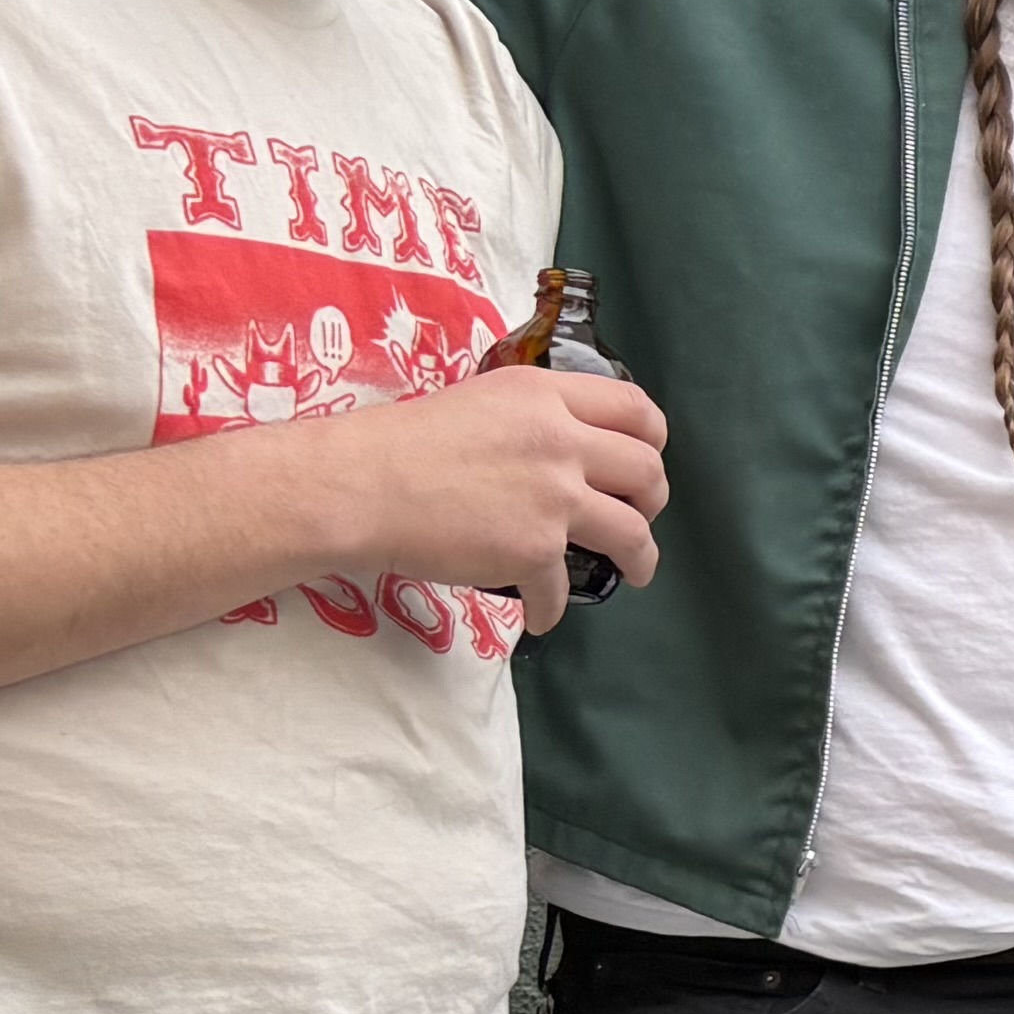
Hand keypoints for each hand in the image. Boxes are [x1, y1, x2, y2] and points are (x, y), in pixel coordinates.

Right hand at [339, 366, 669, 628]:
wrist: (359, 486)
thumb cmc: (401, 442)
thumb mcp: (481, 401)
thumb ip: (533, 419)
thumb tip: (562, 447)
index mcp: (546, 396)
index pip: (634, 408)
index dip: (652, 438)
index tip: (647, 458)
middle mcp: (562, 441)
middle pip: (647, 471)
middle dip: (654, 499)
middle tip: (641, 514)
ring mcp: (554, 497)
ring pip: (632, 533)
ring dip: (641, 558)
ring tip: (635, 571)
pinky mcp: (535, 548)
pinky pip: (562, 587)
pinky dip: (553, 608)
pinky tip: (544, 616)